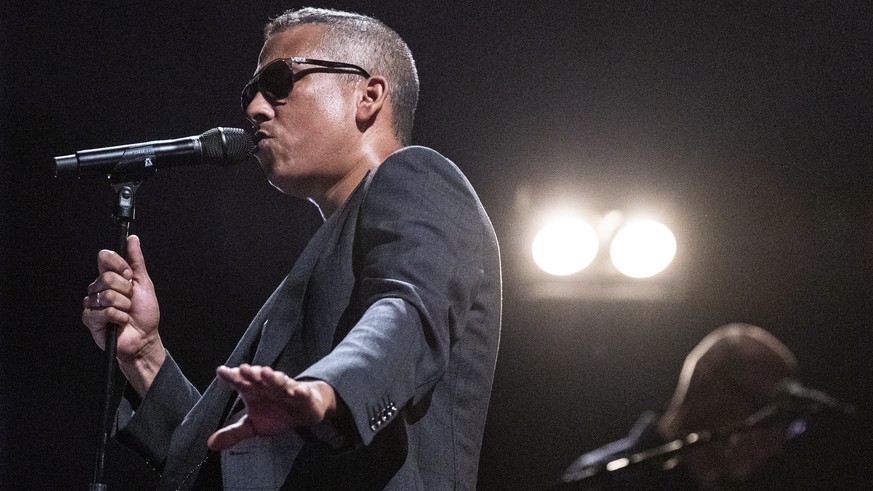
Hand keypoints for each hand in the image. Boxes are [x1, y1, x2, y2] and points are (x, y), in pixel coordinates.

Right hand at [82, 235, 163, 393]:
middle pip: (107, 277)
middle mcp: (98, 288)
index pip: (105, 257)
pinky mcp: (90, 319)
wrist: (144, 338)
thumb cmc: (145, 313)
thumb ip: (136, 261)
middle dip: (126, 291)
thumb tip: (132, 239)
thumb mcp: (144, 283)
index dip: (120, 266)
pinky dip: (119, 317)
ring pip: (107, 295)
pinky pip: (105, 312)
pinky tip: (121, 322)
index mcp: (110, 277)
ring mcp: (92, 303)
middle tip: (131, 300)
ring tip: (126, 312)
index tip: (130, 276)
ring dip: (124, 306)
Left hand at [207, 364, 336, 449]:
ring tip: (266, 373)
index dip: (231, 376)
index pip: (240, 381)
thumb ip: (233, 432)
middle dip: (251, 373)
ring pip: (278, 381)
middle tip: (243, 369)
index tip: (221, 371)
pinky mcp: (303, 395)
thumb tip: (211, 444)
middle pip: (258, 377)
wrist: (303, 411)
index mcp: (254, 391)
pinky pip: (302, 393)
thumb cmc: (275, 414)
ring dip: (272, 376)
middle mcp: (268, 386)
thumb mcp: (253, 425)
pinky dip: (300, 392)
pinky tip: (297, 391)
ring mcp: (286, 389)